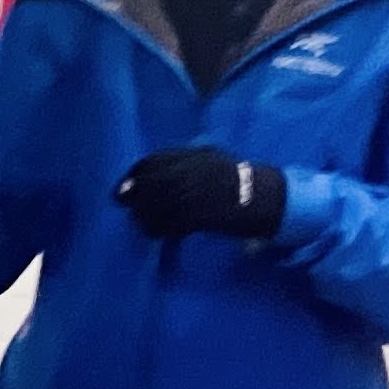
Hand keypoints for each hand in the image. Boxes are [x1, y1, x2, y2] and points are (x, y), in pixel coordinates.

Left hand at [115, 145, 287, 241]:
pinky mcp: (201, 214)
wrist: (267, 197)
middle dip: (135, 198)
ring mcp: (196, 192)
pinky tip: (159, 233)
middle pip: (150, 185)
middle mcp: (193, 171)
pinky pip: (169, 223)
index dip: (132, 177)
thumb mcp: (212, 160)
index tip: (121, 189)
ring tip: (145, 225)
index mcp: (195, 155)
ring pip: (156, 206)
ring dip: (145, 217)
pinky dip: (160, 230)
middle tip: (128, 208)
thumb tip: (145, 177)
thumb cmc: (238, 180)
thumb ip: (184, 162)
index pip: (152, 162)